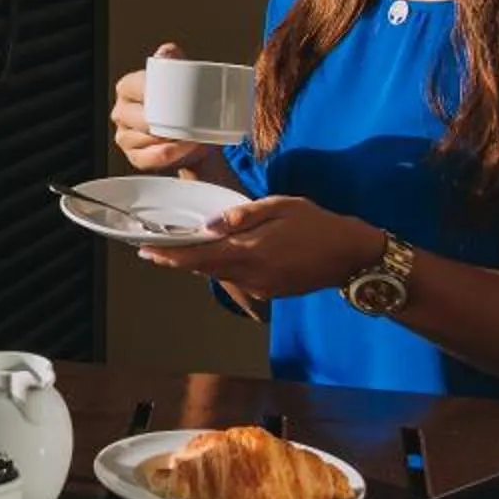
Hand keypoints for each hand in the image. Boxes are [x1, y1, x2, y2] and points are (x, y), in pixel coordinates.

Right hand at [111, 42, 200, 172]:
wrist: (197, 136)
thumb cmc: (186, 106)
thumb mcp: (181, 79)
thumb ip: (174, 62)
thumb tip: (166, 52)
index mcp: (128, 88)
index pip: (136, 87)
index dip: (154, 93)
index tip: (175, 99)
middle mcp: (122, 112)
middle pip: (140, 117)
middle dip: (164, 122)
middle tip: (189, 121)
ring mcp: (125, 136)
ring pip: (144, 139)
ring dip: (169, 140)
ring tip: (192, 136)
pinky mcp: (134, 157)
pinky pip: (147, 159)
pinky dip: (167, 155)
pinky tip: (181, 149)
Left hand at [139, 194, 382, 299]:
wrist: (351, 255)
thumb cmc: (318, 224)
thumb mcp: (281, 206)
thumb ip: (243, 216)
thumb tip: (210, 225)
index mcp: (251, 252)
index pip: (200, 258)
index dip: (171, 256)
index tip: (147, 252)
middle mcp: (252, 276)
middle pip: (205, 269)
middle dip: (180, 259)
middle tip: (155, 248)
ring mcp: (261, 288)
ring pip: (221, 275)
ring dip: (201, 263)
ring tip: (183, 249)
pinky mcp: (270, 292)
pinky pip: (238, 279)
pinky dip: (224, 267)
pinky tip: (222, 254)